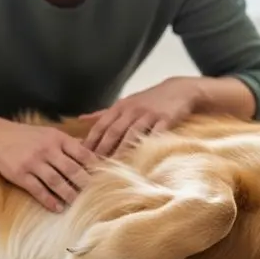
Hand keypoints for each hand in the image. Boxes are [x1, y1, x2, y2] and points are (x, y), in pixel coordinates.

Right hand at [0, 121, 99, 211]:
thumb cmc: (29, 136)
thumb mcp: (50, 133)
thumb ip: (70, 143)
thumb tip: (94, 151)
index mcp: (57, 138)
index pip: (81, 153)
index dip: (94, 166)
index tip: (104, 177)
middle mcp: (46, 150)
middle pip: (71, 169)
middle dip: (85, 183)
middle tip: (96, 195)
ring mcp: (33, 162)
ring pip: (56, 181)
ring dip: (69, 194)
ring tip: (78, 204)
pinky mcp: (20, 175)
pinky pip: (37, 190)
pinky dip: (49, 200)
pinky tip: (58, 208)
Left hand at [80, 77, 201, 156]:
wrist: (179, 90)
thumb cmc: (149, 100)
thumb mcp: (125, 103)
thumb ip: (103, 113)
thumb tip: (81, 119)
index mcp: (120, 107)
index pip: (100, 126)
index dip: (91, 142)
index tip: (81, 157)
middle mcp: (132, 110)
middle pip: (114, 131)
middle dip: (103, 150)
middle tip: (94, 167)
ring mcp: (149, 114)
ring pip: (132, 134)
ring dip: (122, 151)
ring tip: (113, 168)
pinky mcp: (166, 119)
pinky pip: (154, 134)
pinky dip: (147, 146)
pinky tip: (141, 159)